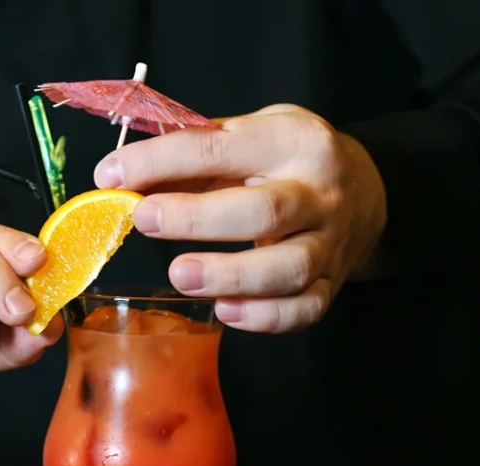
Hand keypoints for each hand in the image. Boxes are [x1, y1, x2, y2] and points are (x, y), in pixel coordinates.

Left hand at [94, 104, 387, 332]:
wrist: (368, 189)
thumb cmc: (288, 160)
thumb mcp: (251, 134)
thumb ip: (196, 153)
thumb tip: (123, 176)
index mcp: (292, 141)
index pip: (218, 149)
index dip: (159, 161)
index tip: (110, 174)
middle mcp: (319, 191)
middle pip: (262, 212)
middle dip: (196, 219)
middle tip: (144, 221)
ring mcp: (330, 242)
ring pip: (289, 268)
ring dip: (230, 275)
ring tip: (180, 276)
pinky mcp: (334, 282)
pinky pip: (306, 309)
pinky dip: (266, 317)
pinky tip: (226, 312)